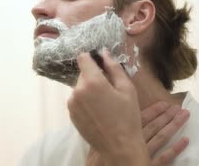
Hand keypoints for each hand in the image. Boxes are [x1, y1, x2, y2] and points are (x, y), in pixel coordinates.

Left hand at [68, 51, 149, 165]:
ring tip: (105, 103)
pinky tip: (98, 111)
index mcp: (92, 81)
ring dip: (89, 89)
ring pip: (80, 87)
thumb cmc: (127, 117)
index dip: (92, 57)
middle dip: (94, 76)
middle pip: (83, 73)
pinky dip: (85, 101)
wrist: (119, 146)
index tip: (101, 63)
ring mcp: (72, 104)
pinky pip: (77, 100)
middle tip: (110, 88)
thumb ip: (114, 68)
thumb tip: (105, 53)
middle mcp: (77, 90)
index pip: (83, 58)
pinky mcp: (71, 115)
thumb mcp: (127, 89)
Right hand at [86, 101, 189, 165]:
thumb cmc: (98, 163)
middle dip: (166, 115)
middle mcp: (135, 142)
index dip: (153, 111)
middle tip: (178, 106)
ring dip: (174, 126)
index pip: (140, 119)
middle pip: (153, 126)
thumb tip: (102, 118)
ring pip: (161, 138)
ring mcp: (143, 155)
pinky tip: (186, 140)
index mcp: (122, 134)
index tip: (164, 103)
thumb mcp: (95, 146)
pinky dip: (175, 149)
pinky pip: (164, 158)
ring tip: (185, 116)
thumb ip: (101, 132)